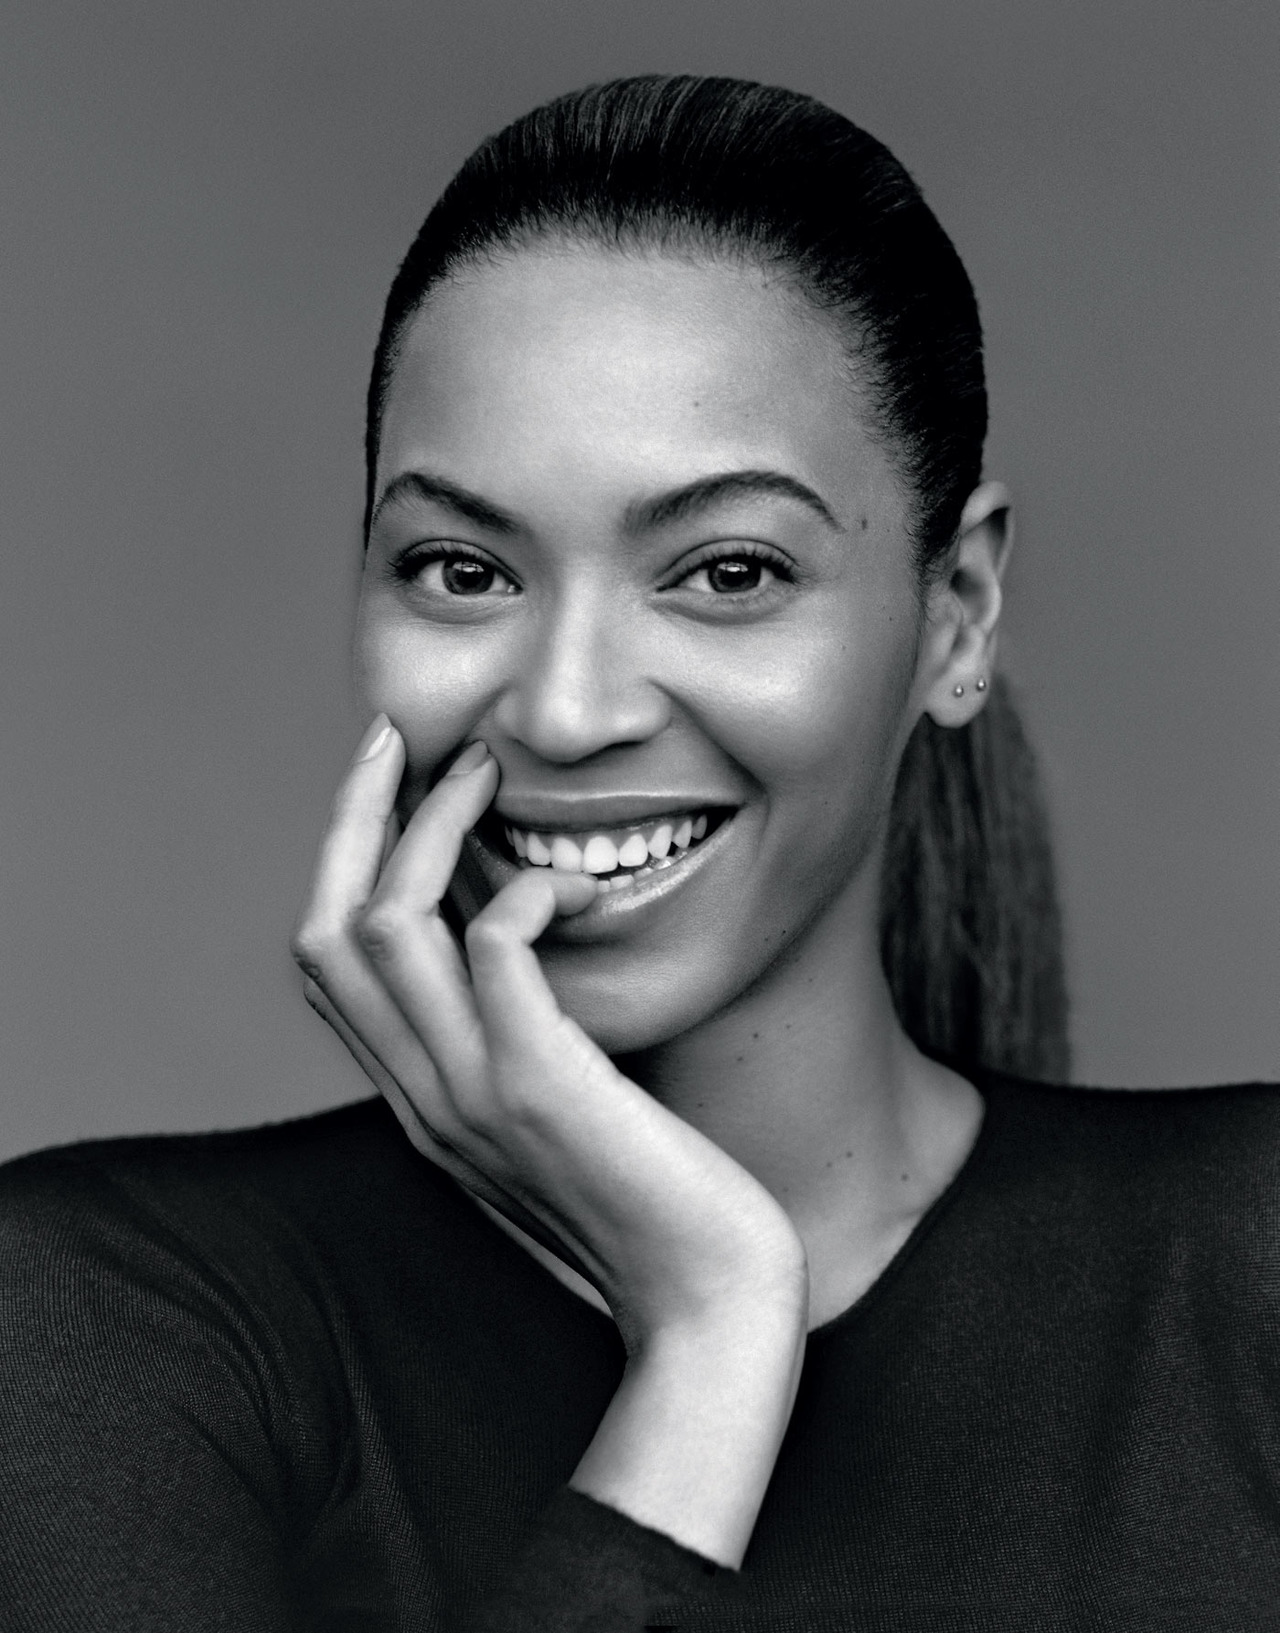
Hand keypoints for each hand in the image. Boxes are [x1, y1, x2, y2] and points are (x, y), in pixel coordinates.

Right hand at [291, 717, 808, 1562]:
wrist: (712, 1308)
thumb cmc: (661, 1208)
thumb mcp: (564, 1120)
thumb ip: (523, 1049)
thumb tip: (531, 954)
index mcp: (423, 1102)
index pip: (328, 964)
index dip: (342, 861)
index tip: (388, 780)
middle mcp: (423, 1098)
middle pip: (325, 930)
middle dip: (355, 818)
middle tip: (408, 740)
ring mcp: (472, 1095)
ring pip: (386, 924)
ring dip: (434, 829)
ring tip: (488, 775)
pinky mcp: (540, 1088)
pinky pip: (495, 947)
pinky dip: (529, 891)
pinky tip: (581, 889)